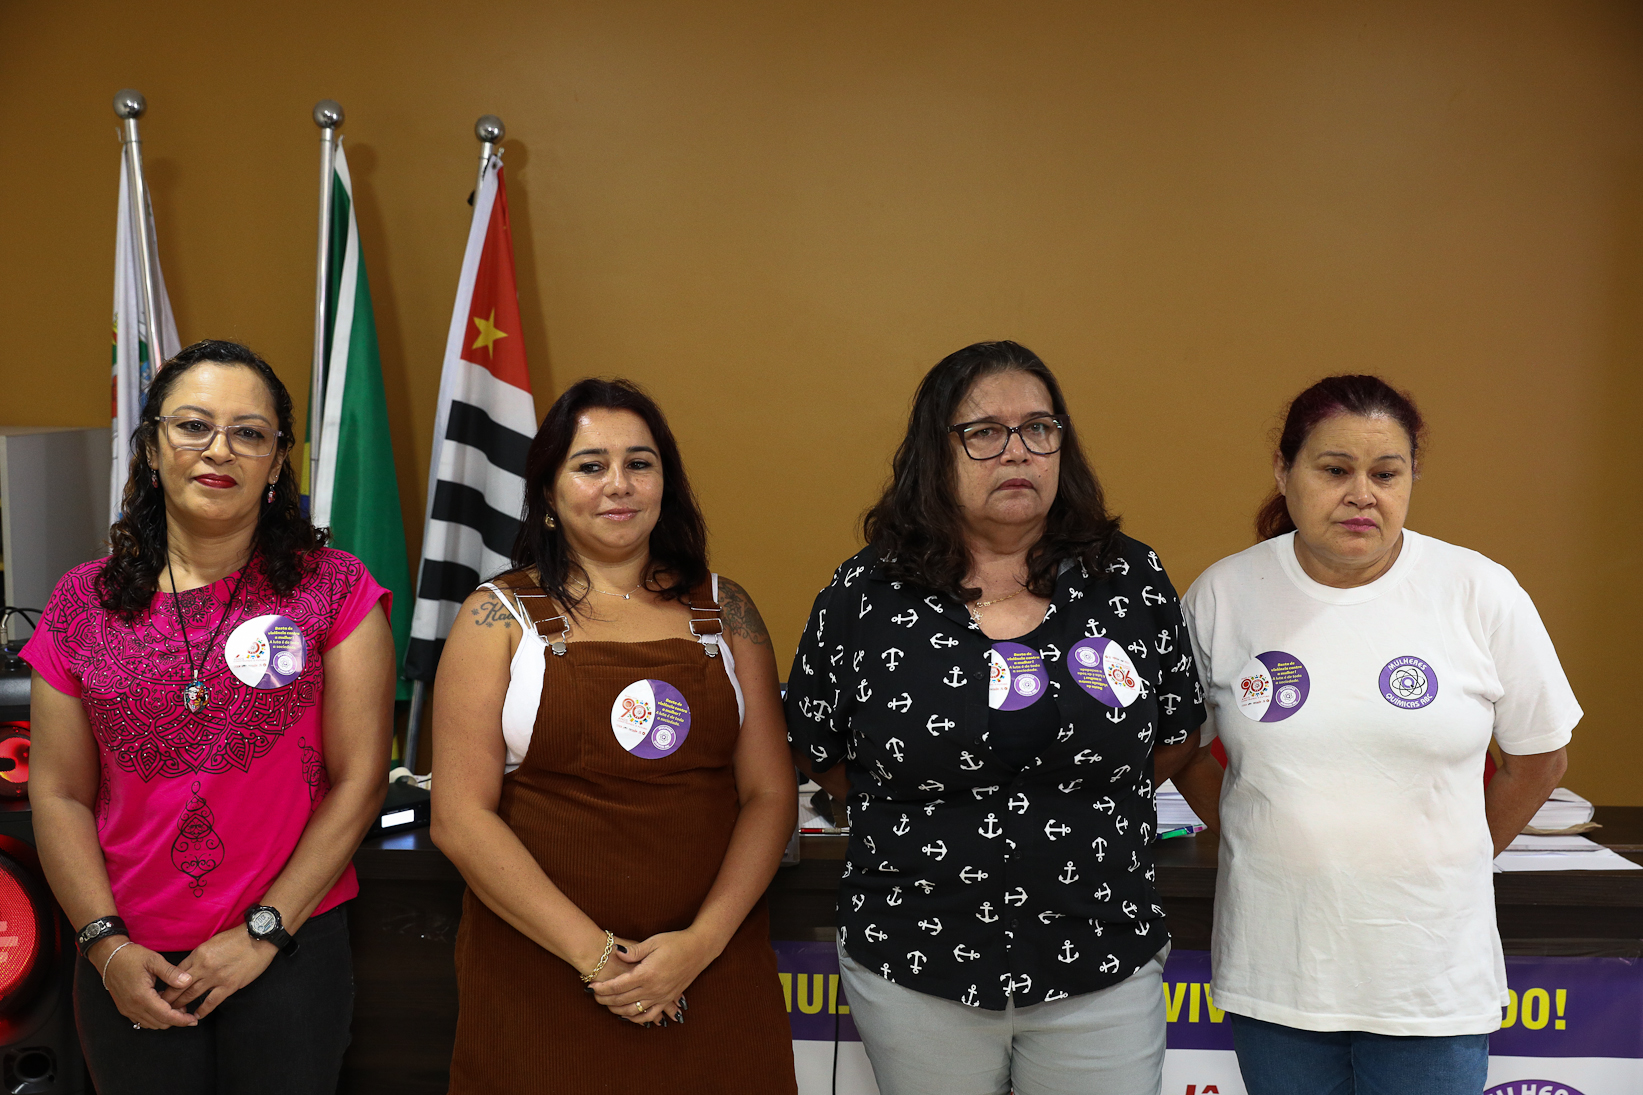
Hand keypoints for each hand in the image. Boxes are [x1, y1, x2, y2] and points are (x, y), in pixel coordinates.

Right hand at [90, 937, 198, 1029]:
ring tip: (176, 1006)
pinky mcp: (125, 1008)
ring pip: (151, 1024)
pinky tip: (162, 1003)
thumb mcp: (154, 960)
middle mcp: (133, 1007)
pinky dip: (154, 1017)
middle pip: (159, 1023)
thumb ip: (171, 973)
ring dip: (165, 1019)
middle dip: (175, 1020)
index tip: (194, 1021)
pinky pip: (142, 1020)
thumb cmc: (131, 957)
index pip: (165, 1016)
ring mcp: (127, 1010)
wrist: (109, 957)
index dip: (181, 1020)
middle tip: (187, 1010)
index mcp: (142, 997)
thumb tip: (187, 981)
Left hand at [159, 926, 278, 1018]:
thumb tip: (190, 968)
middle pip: (179, 986)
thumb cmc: (237, 938)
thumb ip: (200, 956)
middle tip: (160, 1007)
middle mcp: (203, 967)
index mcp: (198, 954)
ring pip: (191, 995)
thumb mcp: (212, 942)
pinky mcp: (228, 985)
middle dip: (168, 998)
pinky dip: (202, 1010)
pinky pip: (211, 1002)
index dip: (167, 984)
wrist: (259, 938)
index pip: (176, 972)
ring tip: (174, 1013)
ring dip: (181, 1006)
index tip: (160, 992)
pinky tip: (196, 1016)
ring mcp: (216, 977)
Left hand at [590, 929, 712, 1024]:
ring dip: (617, 1010)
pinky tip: (628, 1015)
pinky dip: (637, 1019)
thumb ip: (633, 951)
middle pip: (622, 1000)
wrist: (699, 949)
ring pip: (634, 1011)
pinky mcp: (668, 999)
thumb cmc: (676, 942)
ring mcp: (661, 996)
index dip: (603, 988)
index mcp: (647, 973)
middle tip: (593, 996)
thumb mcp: (653, 941)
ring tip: (606, 1005)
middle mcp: (653, 988)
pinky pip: (650, 1015)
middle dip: (605, 999)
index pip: (618, 985)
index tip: (591, 987)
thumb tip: (616, 953)